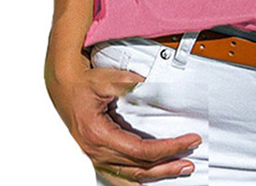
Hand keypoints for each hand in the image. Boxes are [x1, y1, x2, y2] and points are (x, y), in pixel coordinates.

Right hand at [44, 54, 201, 182]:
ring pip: (130, 176)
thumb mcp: (107, 79)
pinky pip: (119, 176)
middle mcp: (97, 151)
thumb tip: (153, 87)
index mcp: (99, 135)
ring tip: (179, 170)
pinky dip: (138, 180)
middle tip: (190, 161)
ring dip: (157, 175)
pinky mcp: (99, 156)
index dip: (168, 148)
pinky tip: (151, 179)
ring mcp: (96, 156)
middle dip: (168, 164)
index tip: (188, 141)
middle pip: (139, 168)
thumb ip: (131, 84)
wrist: (65, 87)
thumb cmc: (83, 84)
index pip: (141, 150)